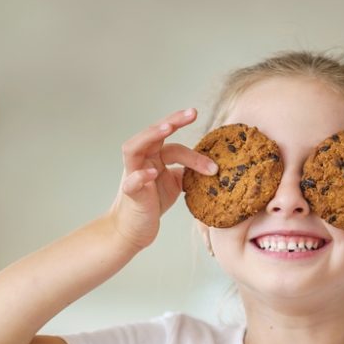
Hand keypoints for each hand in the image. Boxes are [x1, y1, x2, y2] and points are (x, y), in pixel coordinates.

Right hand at [109, 108, 217, 251]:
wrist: (134, 229)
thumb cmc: (153, 202)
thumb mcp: (175, 183)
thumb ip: (187, 170)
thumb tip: (214, 163)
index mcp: (153, 157)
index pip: (169, 140)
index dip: (182, 128)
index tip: (196, 114)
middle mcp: (141, 161)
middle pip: (152, 134)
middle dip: (171, 121)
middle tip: (192, 113)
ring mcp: (132, 175)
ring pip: (134, 148)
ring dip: (151, 136)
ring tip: (168, 128)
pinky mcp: (130, 194)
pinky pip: (131, 182)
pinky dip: (140, 176)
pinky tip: (152, 173)